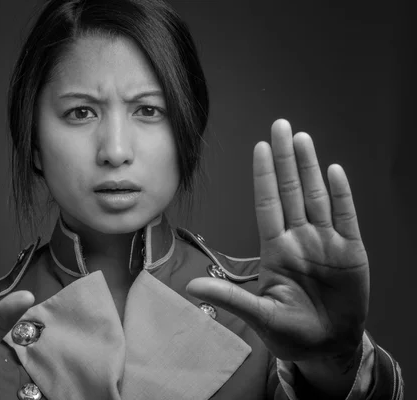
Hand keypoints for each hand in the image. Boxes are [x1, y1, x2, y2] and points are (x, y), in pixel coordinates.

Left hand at [187, 119, 368, 363]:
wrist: (328, 346)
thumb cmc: (290, 331)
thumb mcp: (259, 315)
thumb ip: (230, 297)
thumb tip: (191, 286)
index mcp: (276, 250)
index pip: (267, 203)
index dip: (263, 175)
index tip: (258, 147)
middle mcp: (299, 239)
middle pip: (291, 191)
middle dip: (285, 159)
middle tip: (280, 126)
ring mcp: (325, 242)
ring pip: (317, 197)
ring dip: (310, 168)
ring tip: (302, 139)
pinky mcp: (351, 252)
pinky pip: (346, 218)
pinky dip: (342, 195)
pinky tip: (334, 172)